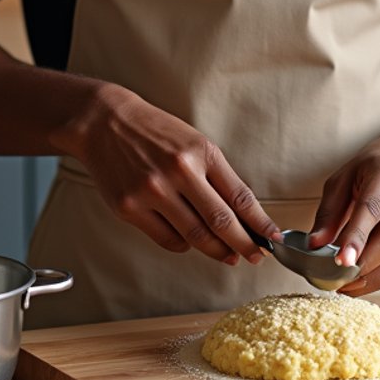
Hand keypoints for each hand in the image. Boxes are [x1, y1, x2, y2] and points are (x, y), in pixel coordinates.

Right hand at [73, 85, 281, 265]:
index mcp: (201, 152)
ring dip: (218, 250)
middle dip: (244, 244)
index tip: (273, 237)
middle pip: (221, 221)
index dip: (260, 222)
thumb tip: (242, 215)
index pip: (239, 196)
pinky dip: (185, 245)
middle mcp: (179, 171)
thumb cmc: (155, 132)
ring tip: (230, 255)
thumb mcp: (194, 142)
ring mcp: (152, 191)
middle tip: (257, 256)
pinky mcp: (130, 208)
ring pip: (195, 236)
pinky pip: (168, 239)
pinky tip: (191, 241)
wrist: (106, 122)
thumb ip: (216, 176)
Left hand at [307, 128, 379, 294]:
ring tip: (343, 286)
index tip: (340, 261)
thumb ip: (329, 211)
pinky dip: (379, 275)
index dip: (356, 238)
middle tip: (334, 281)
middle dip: (362, 265)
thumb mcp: (344, 176)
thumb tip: (315, 245)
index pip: (371, 208)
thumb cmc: (372, 167)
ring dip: (369, 276)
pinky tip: (359, 281)